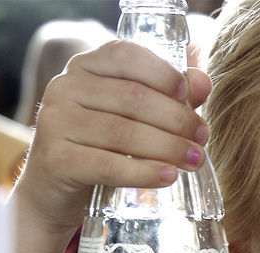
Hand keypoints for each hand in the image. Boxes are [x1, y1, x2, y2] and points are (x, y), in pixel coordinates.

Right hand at [15, 39, 212, 232]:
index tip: (190, 97)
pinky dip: (144, 172)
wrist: (55, 189)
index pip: (126, 56)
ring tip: (195, 160)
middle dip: (176, 118)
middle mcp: (65, 87)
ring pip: (123, 132)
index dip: (163, 73)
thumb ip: (169, 96)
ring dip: (167, 147)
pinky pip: (108, 165)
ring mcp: (56, 122)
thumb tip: (204, 82)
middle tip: (203, 138)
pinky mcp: (55, 159)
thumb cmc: (102, 146)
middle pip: (132, 97)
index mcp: (86, 66)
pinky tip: (169, 176)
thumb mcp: (134, 117)